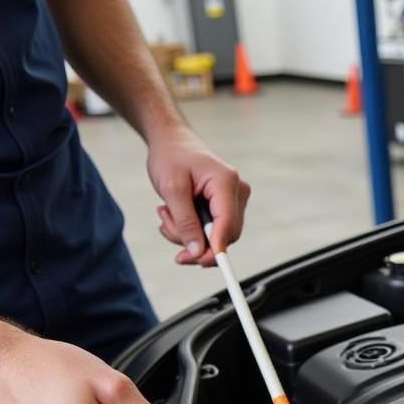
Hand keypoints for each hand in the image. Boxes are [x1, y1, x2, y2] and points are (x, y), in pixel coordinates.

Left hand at [147, 123, 250, 265]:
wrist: (171, 141)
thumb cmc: (171, 156)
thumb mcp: (171, 189)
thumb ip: (185, 222)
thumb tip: (197, 253)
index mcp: (226, 182)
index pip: (227, 224)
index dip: (215, 247)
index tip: (199, 262)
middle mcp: (237, 192)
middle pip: (225, 235)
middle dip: (195, 241)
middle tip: (166, 230)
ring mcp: (234, 200)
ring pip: (217, 237)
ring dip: (188, 235)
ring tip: (166, 215)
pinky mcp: (226, 206)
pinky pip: (213, 231)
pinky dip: (192, 230)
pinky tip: (176, 215)